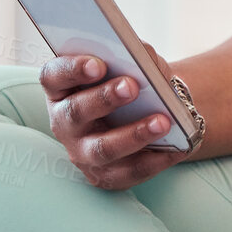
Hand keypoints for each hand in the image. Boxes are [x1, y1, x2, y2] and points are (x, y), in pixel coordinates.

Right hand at [41, 53, 186, 190]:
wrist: (143, 116)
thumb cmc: (129, 83)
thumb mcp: (128, 65)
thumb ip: (130, 55)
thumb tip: (142, 56)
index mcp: (61, 89)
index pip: (54, 76)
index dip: (72, 69)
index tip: (97, 64)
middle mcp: (64, 122)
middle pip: (76, 112)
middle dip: (105, 99)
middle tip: (132, 86)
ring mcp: (82, 152)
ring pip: (103, 148)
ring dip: (134, 135)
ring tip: (163, 121)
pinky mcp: (105, 176)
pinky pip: (130, 172)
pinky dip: (156, 160)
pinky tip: (177, 147)